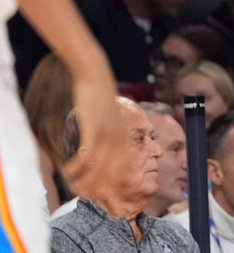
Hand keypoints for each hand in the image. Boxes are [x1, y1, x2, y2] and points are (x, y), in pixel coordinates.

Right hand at [60, 74, 122, 199]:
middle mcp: (119, 139)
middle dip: (96, 187)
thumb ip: (109, 137)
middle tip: (82, 194)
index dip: (110, 185)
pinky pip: (86, 154)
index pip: (122, 170)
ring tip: (72, 186)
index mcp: (125, 138)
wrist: (97, 78)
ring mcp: (107, 134)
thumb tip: (102, 151)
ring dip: (84, 180)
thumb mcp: (110, 121)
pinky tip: (67, 170)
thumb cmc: (101, 101)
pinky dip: (76, 166)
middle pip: (110, 174)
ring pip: (97, 167)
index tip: (98, 193)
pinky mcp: (94, 128)